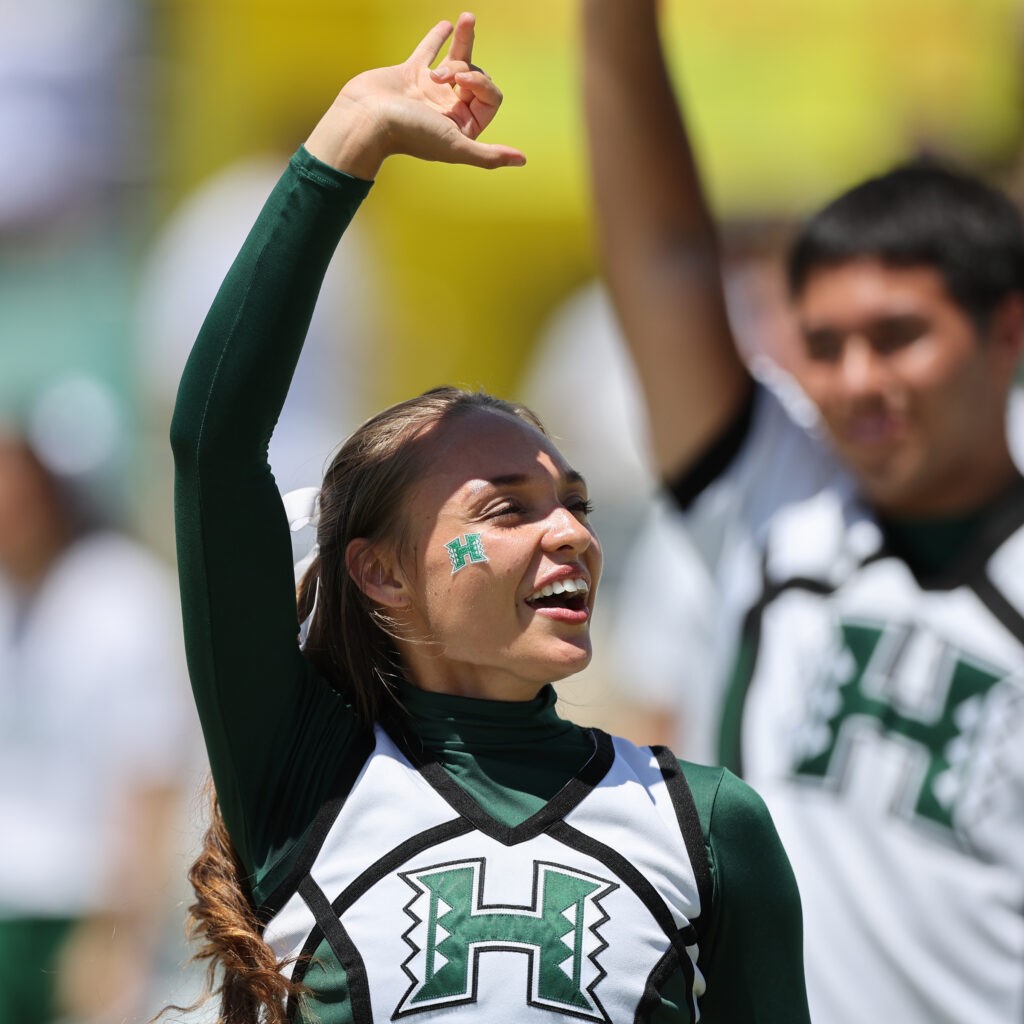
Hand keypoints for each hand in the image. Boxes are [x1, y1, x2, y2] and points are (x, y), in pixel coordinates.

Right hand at [305, 12, 525, 178]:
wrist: (366, 119)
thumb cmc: (411, 134)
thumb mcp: (456, 146)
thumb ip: (489, 156)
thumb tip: (523, 161)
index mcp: (461, 127)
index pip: (489, 96)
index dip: (481, 82)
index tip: (460, 80)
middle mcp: (447, 110)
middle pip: (475, 78)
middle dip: (466, 68)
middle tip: (446, 75)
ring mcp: (428, 91)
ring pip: (457, 61)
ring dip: (465, 42)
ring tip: (467, 18)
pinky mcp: (409, 74)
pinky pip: (428, 51)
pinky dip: (438, 37)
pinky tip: (449, 25)